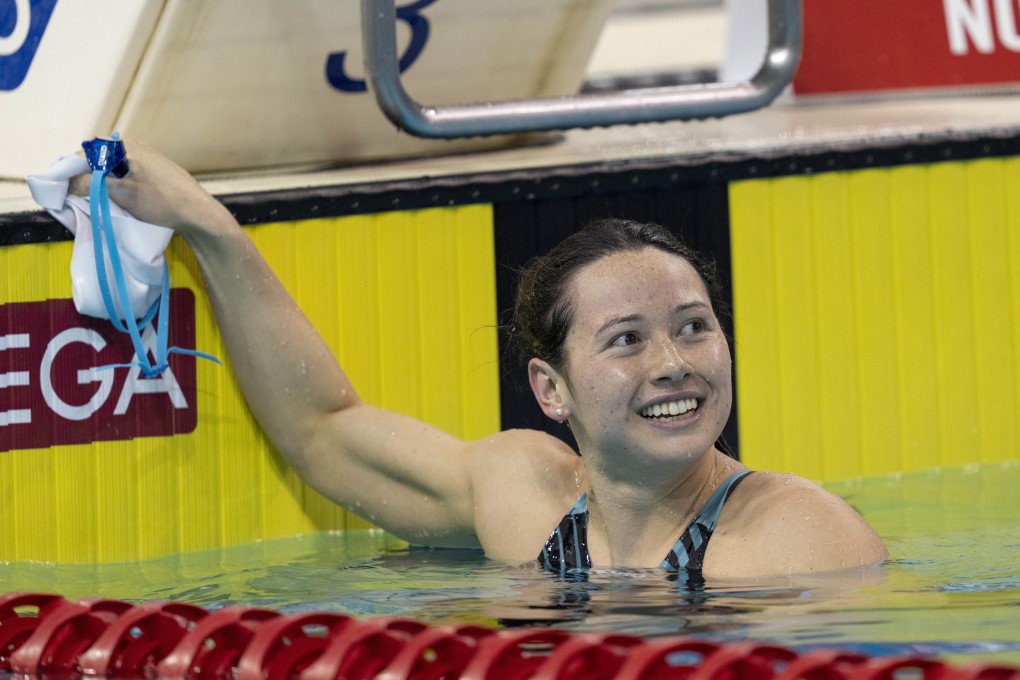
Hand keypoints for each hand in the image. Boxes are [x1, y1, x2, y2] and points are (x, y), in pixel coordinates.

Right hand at [71, 140, 235, 236]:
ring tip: (98, 202)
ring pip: (113, 170)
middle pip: (100, 161)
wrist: (199, 214)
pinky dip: (118, 187)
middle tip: (79, 198)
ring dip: (103, 184)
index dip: (72, 171)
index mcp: (126, 146)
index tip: (64, 190)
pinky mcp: (155, 173)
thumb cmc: (162, 202)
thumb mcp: (122, 194)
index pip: (87, 153)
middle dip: (87, 178)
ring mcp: (147, 160)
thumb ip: (91, 184)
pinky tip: (117, 201)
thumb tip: (67, 181)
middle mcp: (136, 148)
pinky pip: (127, 176)